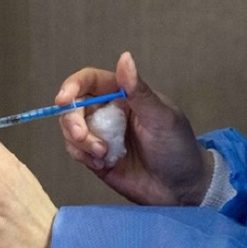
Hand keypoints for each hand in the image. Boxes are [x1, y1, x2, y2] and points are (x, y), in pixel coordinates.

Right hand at [56, 51, 212, 206]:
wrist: (182, 190)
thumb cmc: (178, 148)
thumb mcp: (161, 117)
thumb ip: (138, 90)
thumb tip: (125, 57)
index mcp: (123, 94)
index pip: (89, 81)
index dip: (72, 87)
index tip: (64, 100)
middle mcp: (108, 112)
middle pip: (73, 106)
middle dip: (73, 121)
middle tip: (82, 137)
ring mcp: (101, 135)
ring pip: (70, 129)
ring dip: (80, 142)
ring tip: (102, 154)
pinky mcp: (96, 157)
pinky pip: (75, 151)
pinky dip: (82, 156)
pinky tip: (102, 163)